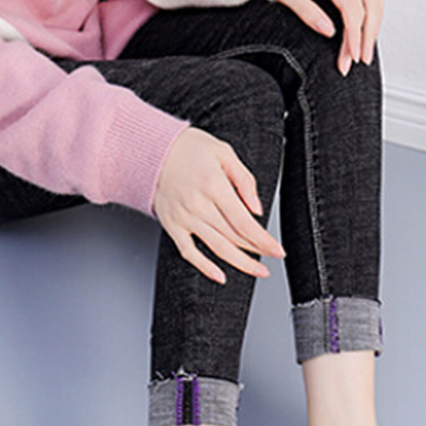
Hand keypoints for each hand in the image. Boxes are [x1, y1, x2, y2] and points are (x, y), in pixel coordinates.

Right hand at [153, 127, 284, 283]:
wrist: (148, 150)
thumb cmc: (187, 149)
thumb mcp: (223, 152)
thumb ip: (244, 180)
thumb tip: (257, 208)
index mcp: (213, 185)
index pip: (245, 222)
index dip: (264, 240)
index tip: (277, 250)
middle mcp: (198, 205)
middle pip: (234, 237)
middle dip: (257, 251)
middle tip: (271, 259)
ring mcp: (184, 218)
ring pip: (217, 248)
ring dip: (240, 263)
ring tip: (257, 270)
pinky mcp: (172, 226)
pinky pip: (189, 252)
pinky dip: (205, 267)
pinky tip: (220, 276)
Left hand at [268, 0, 385, 74]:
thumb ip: (306, 11)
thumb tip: (329, 32)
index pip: (351, 6)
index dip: (354, 35)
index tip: (352, 57)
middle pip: (369, 2)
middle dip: (368, 34)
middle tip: (361, 60)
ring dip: (375, 22)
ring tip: (367, 48)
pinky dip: (377, 5)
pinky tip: (372, 22)